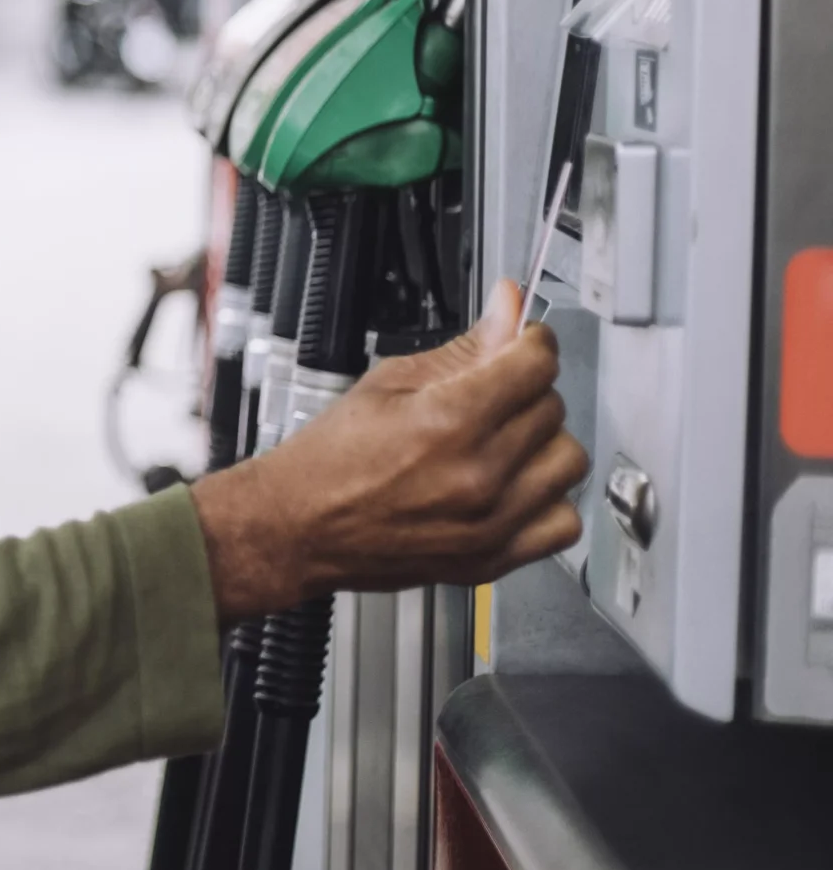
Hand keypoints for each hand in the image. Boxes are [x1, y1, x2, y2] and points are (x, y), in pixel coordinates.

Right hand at [189, 278, 588, 620]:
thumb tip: (506, 311)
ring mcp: (491, 522)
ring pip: (567, 461)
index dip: (532, 342)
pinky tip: (517, 488)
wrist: (301, 526)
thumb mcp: (388, 382)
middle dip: (526, 390)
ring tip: (507, 442)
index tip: (524, 343)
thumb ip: (461, 349)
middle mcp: (478, 473)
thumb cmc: (332, 459)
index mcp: (448, 420)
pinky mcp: (494, 558)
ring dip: (543, 443)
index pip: (535, 364)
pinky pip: (564, 522)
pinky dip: (548, 500)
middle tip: (494, 393)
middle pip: (552, 408)